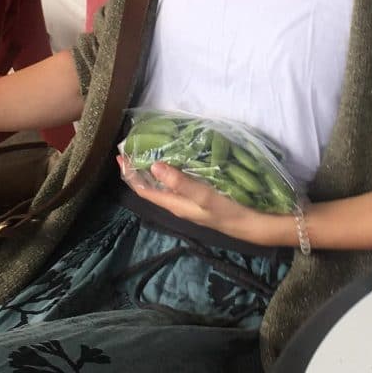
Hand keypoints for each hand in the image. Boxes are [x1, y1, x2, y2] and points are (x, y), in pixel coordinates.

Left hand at [117, 156, 273, 244]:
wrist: (251, 223)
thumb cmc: (226, 210)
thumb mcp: (203, 196)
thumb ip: (180, 182)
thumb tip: (154, 166)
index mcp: (174, 204)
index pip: (145, 190)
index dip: (131, 175)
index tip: (120, 156)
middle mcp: (178, 203)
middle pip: (152, 187)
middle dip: (139, 170)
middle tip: (133, 149)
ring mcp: (188, 201)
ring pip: (164, 184)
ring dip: (154, 169)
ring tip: (150, 150)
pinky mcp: (199, 196)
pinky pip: (178, 182)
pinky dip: (171, 169)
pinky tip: (177, 159)